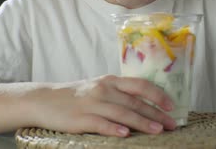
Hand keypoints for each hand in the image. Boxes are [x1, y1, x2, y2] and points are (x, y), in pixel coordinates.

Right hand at [31, 75, 176, 136]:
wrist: (44, 100)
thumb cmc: (76, 96)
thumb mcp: (99, 88)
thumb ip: (119, 93)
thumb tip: (146, 103)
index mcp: (111, 81)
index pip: (140, 85)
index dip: (158, 95)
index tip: (172, 106)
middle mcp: (104, 90)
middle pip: (135, 101)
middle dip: (156, 114)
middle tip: (172, 125)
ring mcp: (92, 103)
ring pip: (122, 112)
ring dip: (141, 122)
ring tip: (157, 131)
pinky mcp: (80, 118)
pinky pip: (100, 123)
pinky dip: (113, 128)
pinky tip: (125, 134)